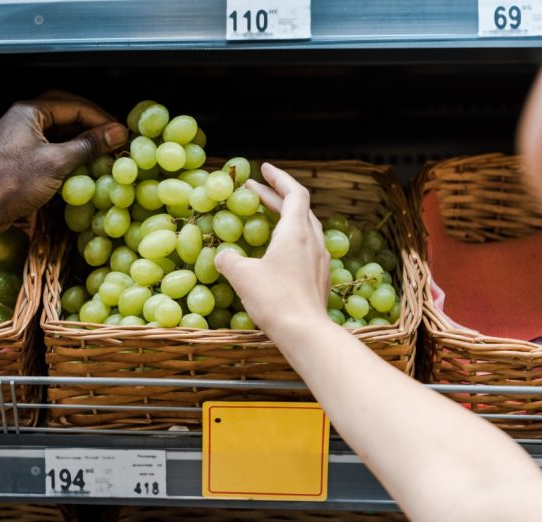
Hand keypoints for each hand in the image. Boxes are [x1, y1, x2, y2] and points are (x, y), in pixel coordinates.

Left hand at [0, 91, 127, 234]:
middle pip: (66, 113)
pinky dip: (67, 153)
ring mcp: (19, 138)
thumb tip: (115, 133)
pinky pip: (49, 147)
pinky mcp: (19, 157)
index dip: (100, 118)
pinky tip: (79, 166)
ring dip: (79, 140)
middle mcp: (23, 119)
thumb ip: (87, 146)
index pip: (74, 105)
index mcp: (29, 111)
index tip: (119, 133)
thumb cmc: (10, 184)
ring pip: (58, 131)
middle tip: (111, 138)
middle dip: (91, 125)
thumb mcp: (55, 163)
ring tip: (100, 152)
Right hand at [215, 163, 330, 336]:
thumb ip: (228, 259)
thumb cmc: (274, 299)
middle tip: (254, 190)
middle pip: (299, 208)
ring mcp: (320, 260)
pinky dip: (290, 240)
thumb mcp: (241, 275)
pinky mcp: (319, 278)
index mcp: (296, 232)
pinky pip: (306, 249)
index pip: (294, 192)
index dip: (278, 178)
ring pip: (305, 228)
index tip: (264, 169)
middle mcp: (313, 241)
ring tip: (266, 218)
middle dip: (276, 196)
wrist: (304, 332)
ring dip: (285, 218)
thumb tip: (222, 256)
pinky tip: (276, 253)